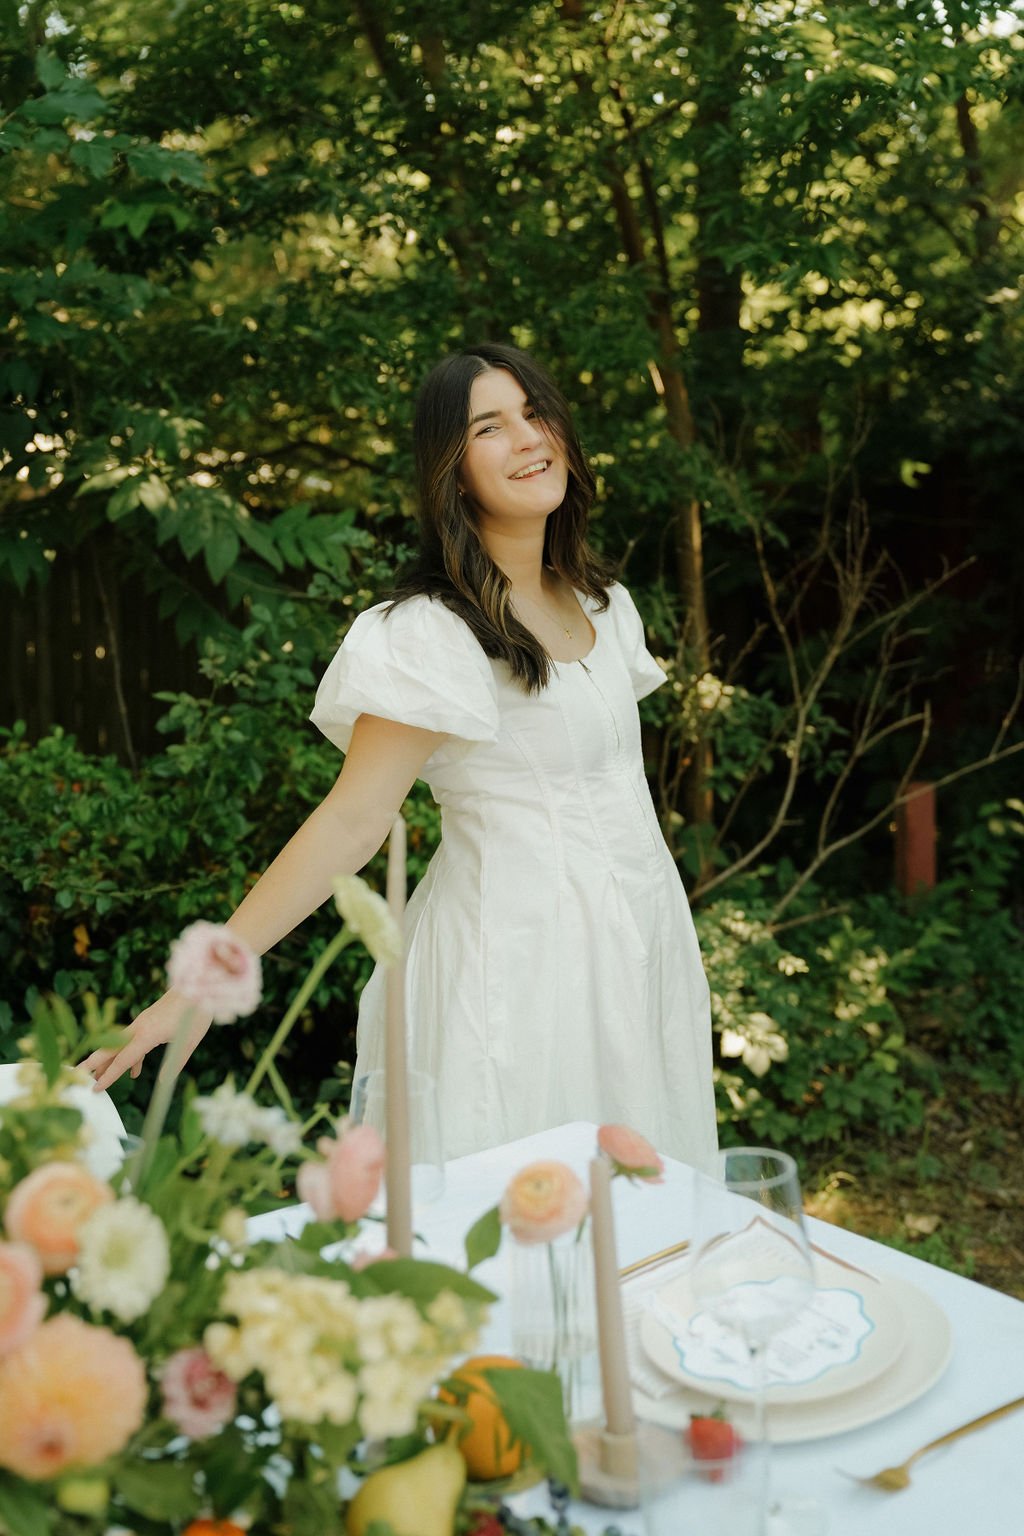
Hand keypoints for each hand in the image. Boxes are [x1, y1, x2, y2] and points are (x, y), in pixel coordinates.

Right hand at [80, 990, 213, 1090]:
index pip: (122, 1059)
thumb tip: (163, 1083)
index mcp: (148, 1034)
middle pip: (110, 1048)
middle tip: (76, 1076)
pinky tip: (134, 1071)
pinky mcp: (148, 1020)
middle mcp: (139, 1027)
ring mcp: (142, 1023)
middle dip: (93, 1063)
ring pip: (119, 1045)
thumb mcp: (189, 1041)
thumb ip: (175, 1063)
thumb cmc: (196, 1013)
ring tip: (98, 1078)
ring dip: (109, 1061)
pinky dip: (130, 1057)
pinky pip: (132, 1042)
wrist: (198, 985)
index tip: (94, 1089)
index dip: (108, 1076)